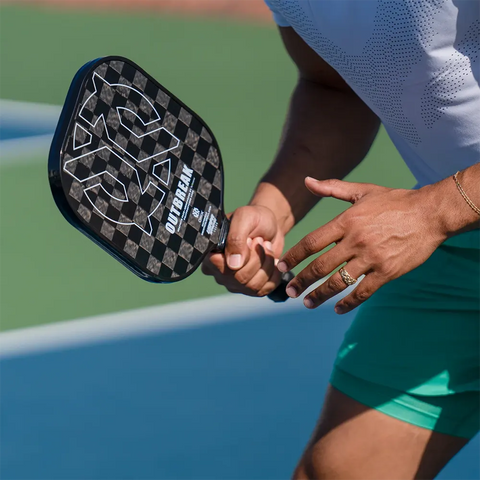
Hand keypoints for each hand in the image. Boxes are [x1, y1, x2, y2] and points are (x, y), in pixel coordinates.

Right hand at [202, 205, 284, 296]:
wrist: (270, 226)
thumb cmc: (255, 219)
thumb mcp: (245, 218)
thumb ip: (236, 238)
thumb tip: (233, 265)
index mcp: (211, 254)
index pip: (221, 267)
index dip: (241, 255)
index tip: (249, 240)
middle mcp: (219, 272)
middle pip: (240, 278)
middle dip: (257, 257)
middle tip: (259, 241)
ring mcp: (234, 283)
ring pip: (253, 286)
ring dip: (266, 264)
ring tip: (265, 248)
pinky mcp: (250, 289)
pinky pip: (264, 290)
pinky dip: (273, 273)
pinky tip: (271, 260)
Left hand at [278, 177, 446, 313]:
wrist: (431, 213)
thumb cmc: (395, 201)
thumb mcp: (362, 190)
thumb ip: (332, 188)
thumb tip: (306, 181)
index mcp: (347, 221)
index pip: (312, 242)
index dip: (294, 256)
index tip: (282, 266)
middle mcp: (356, 241)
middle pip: (321, 266)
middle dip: (302, 280)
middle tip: (290, 291)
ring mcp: (372, 258)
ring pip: (339, 282)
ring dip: (320, 294)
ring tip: (307, 303)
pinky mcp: (387, 272)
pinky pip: (363, 291)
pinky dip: (349, 302)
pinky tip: (337, 309)